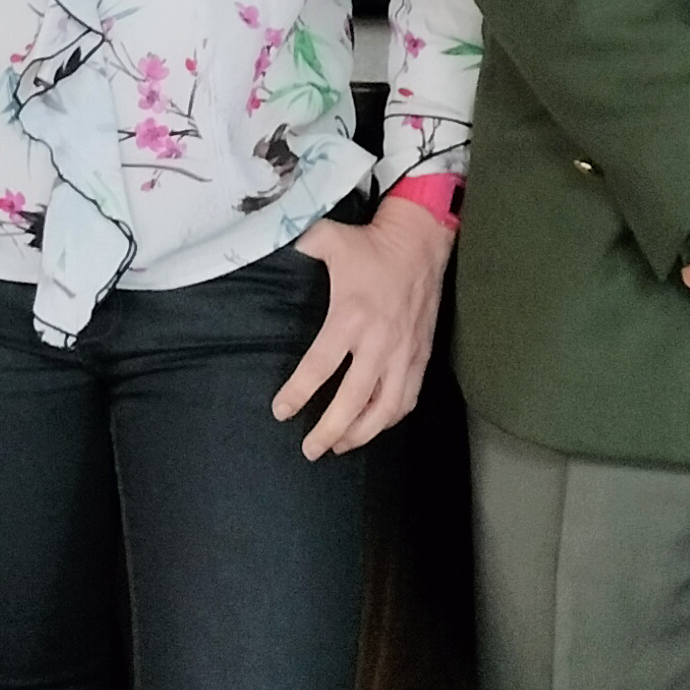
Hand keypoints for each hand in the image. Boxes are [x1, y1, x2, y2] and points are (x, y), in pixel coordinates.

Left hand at [272, 199, 455, 457]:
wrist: (420, 241)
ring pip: (385, 409)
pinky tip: (374, 426)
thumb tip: (268, 250)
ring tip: (340, 446)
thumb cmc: (369, 244)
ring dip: (362, 434)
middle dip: (329, 431)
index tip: (281, 412)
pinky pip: (408, 399)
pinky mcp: (421, 355)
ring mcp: (404, 353)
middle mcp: (378, 342)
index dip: (298, 394)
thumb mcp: (328, 239)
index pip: (319, 367)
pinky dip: (391, 419)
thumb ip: (297, 248)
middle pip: (353, 402)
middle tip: (310, 450)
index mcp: (350, 317)